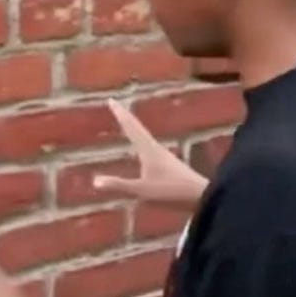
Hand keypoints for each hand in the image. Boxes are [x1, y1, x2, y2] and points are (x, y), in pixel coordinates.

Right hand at [93, 99, 208, 209]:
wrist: (201, 196)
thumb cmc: (171, 192)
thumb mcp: (142, 191)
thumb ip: (119, 186)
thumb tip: (95, 181)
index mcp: (148, 150)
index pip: (131, 127)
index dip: (120, 114)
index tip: (112, 100)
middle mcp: (156, 148)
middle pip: (138, 128)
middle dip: (125, 117)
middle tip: (116, 105)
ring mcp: (164, 156)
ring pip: (144, 136)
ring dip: (134, 127)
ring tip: (127, 124)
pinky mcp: (169, 164)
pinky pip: (149, 146)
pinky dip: (140, 140)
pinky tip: (143, 149)